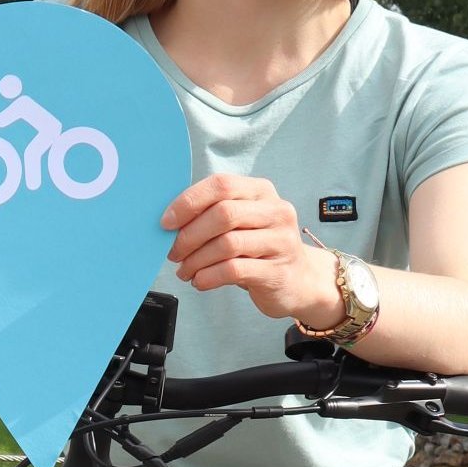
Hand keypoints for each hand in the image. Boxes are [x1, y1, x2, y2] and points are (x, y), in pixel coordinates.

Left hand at [160, 174, 338, 326]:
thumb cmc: (260, 248)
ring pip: (227, 244)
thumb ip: (214, 213)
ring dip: (196, 260)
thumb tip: (169, 223)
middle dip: (189, 235)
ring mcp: (281, 241)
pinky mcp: (278, 271)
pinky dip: (209, 276)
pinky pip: (234, 270)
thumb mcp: (243, 222)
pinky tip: (200, 281)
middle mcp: (276, 211)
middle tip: (173, 252)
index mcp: (261, 191)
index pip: (221, 185)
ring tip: (185, 271)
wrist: (301, 281)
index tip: (166, 222)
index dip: (189, 202)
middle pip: (223, 214)